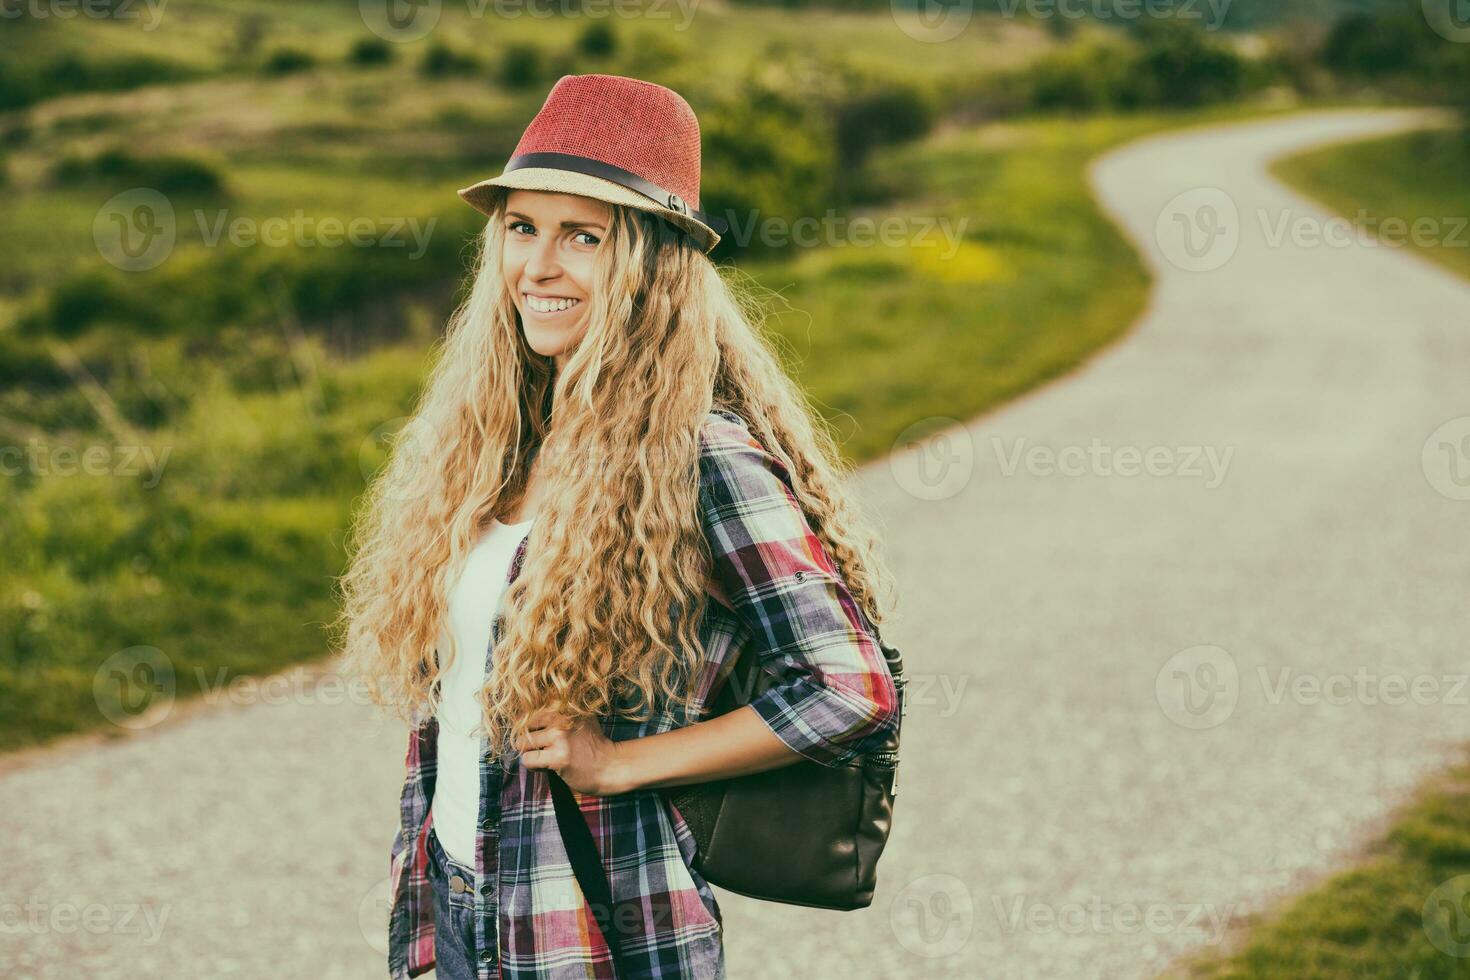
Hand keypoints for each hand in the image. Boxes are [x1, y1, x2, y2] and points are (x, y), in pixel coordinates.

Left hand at [513, 706, 629, 796]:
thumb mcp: (581, 720)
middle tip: (543, 749)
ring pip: (522, 744)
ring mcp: (560, 737)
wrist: (611, 766)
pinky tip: (548, 767)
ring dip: (531, 754)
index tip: (540, 737)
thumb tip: (525, 716)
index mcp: (565, 707)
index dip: (530, 728)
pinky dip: (533, 766)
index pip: (530, 712)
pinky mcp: (558, 757)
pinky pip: (528, 760)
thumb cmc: (594, 746)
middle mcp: (561, 718)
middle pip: (523, 727)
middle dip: (528, 741)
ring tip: (546, 759)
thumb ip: (559, 715)